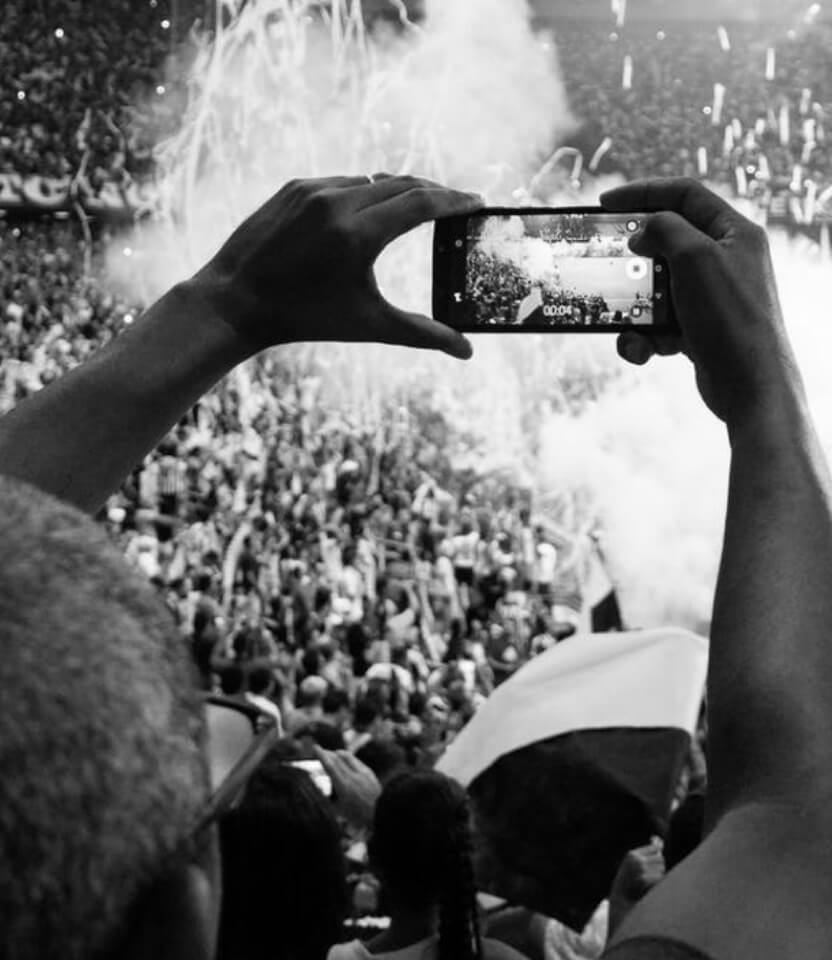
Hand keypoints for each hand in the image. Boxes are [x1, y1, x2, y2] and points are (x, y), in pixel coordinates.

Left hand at [192, 174, 482, 358]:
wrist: (236, 302)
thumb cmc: (306, 319)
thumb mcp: (369, 326)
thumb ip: (423, 334)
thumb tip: (467, 351)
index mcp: (358, 234)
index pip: (422, 202)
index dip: (455, 200)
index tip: (477, 201)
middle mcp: (337, 202)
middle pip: (403, 184)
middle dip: (434, 193)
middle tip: (456, 205)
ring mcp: (313, 190)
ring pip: (372, 181)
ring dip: (398, 192)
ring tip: (417, 208)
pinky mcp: (294, 187)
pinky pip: (342, 183)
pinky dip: (362, 194)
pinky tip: (370, 211)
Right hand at [314, 744, 380, 828]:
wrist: (379, 813)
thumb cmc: (356, 815)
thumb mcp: (338, 809)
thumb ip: (328, 797)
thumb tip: (319, 787)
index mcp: (344, 786)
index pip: (330, 766)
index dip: (322, 756)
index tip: (315, 747)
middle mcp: (353, 777)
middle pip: (337, 759)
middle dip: (327, 753)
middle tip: (320, 751)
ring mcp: (362, 773)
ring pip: (347, 757)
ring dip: (337, 753)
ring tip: (331, 753)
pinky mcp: (369, 772)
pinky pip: (356, 761)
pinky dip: (348, 758)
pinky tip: (344, 758)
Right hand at [600, 177, 797, 423]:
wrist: (749, 385)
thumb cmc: (729, 316)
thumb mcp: (694, 257)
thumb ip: (664, 230)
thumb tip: (642, 232)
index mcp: (734, 232)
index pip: (684, 195)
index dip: (643, 192)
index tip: (605, 203)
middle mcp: (725, 260)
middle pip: (666, 243)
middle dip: (633, 259)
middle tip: (607, 261)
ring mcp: (711, 297)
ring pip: (655, 289)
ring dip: (633, 308)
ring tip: (627, 325)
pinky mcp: (698, 329)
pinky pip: (658, 323)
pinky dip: (645, 337)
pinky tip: (645, 350)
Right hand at [610, 836, 665, 905]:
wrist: (620, 899)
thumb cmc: (628, 880)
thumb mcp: (633, 863)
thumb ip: (647, 852)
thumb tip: (658, 839)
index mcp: (632, 854)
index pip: (654, 848)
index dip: (656, 856)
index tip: (651, 864)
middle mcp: (636, 860)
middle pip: (660, 858)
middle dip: (659, 866)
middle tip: (650, 875)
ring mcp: (640, 870)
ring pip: (662, 869)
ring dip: (659, 875)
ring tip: (648, 882)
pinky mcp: (645, 880)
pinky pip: (660, 878)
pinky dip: (658, 883)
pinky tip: (649, 887)